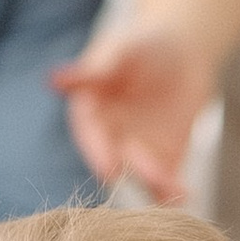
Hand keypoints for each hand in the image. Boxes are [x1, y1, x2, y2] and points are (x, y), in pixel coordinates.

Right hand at [51, 25, 217, 202]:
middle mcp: (108, 138)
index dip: (100, 152)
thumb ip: (93, 71)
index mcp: (90, 114)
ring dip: (155, 186)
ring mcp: (136, 152)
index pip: (91, 137)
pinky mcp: (164, 159)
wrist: (181, 50)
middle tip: (150, 179)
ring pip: (141, 176)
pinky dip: (174, 190)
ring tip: (174, 190)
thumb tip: (53, 78)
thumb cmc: (143, 45)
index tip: (109, 168)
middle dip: (131, 174)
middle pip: (117, 162)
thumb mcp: (121, 52)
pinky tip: (186, 195)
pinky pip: (166, 180)